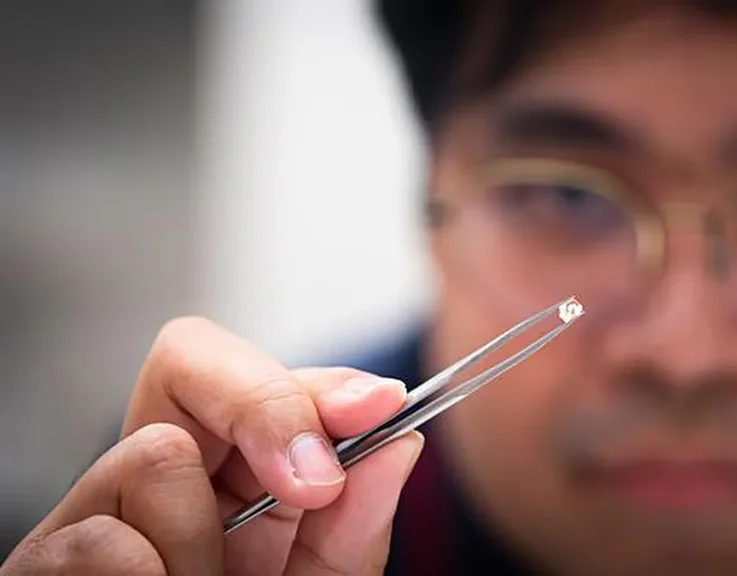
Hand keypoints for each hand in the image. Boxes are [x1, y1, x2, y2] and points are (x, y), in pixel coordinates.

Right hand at [0, 317, 421, 574]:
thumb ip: (356, 519)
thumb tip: (398, 442)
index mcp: (227, 474)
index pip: (255, 375)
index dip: (317, 380)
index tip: (378, 409)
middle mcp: (156, 477)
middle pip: (188, 360)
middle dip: (264, 407)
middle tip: (312, 486)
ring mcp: (94, 513)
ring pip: (158, 452)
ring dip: (207, 539)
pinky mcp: (43, 561)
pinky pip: (109, 541)